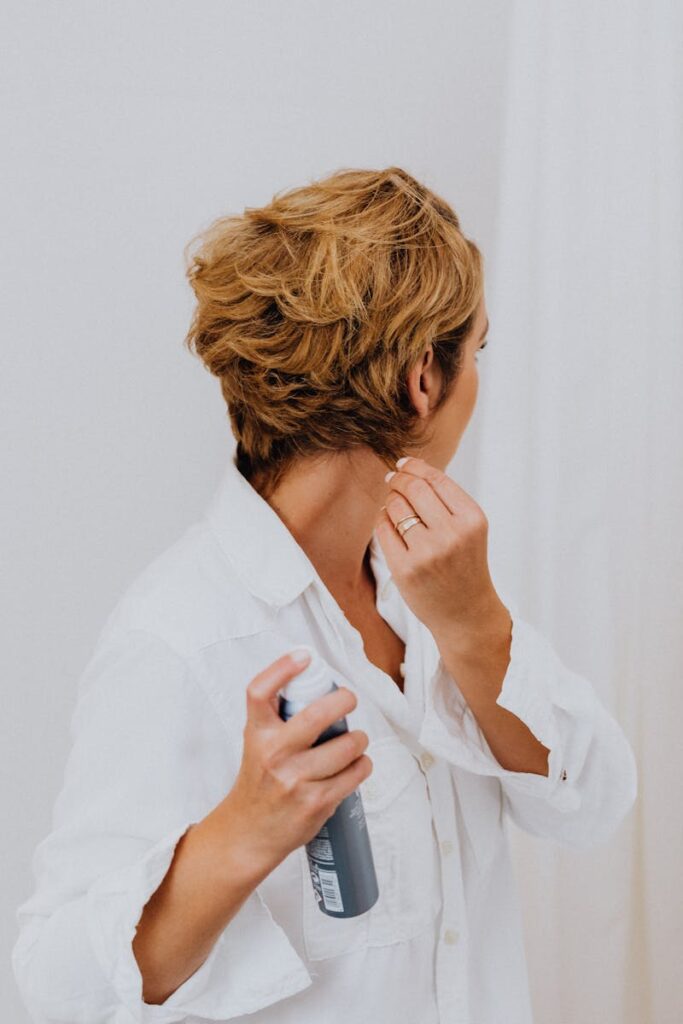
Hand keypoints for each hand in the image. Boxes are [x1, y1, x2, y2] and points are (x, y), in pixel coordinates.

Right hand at [225, 651, 371, 872]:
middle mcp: (274, 754)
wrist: (249, 832)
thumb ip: (279, 716)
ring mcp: (295, 780)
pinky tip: (357, 764)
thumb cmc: (260, 781)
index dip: (282, 668)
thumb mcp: (258, 742)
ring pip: (346, 746)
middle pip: (316, 714)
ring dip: (359, 739)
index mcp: (257, 734)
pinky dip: (363, 765)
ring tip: (356, 740)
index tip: (304, 656)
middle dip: (343, 700)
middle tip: (349, 699)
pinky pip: (354, 774)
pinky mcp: (316, 802)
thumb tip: (317, 681)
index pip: (260, 692)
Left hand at [375, 455, 504, 640]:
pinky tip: (390, 525)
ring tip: (395, 508)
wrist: (466, 613)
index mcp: (472, 519)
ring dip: (391, 502)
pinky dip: (383, 521)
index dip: (415, 467)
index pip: (436, 479)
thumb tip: (407, 467)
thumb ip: (445, 500)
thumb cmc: (464, 566)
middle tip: (392, 480)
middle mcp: (452, 534)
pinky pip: (383, 529)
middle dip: (399, 480)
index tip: (403, 464)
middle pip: (413, 488)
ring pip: (395, 507)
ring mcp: (427, 552)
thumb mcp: (468, 530)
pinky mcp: (405, 569)